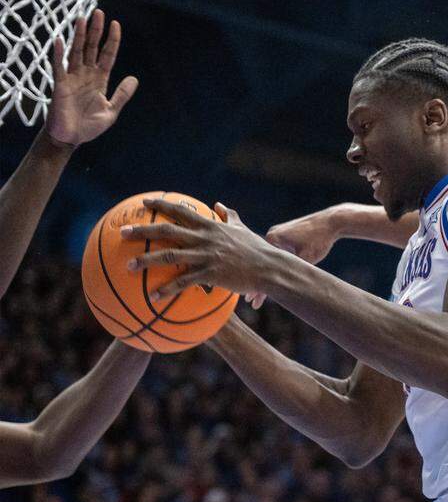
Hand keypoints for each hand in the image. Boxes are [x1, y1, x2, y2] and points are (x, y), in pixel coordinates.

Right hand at [45, 9, 137, 146]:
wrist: (72, 138)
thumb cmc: (90, 126)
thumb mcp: (112, 110)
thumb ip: (122, 95)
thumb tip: (134, 78)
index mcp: (100, 80)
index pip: (107, 55)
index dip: (112, 40)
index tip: (116, 24)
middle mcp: (86, 75)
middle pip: (91, 48)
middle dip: (95, 31)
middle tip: (99, 12)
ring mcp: (73, 78)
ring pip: (76, 52)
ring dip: (79, 36)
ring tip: (82, 19)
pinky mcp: (60, 84)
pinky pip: (59, 67)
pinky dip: (58, 54)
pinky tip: (59, 40)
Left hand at [122, 200, 278, 299]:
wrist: (269, 267)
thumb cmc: (258, 249)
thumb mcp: (243, 229)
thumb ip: (230, 216)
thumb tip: (220, 204)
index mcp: (210, 226)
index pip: (181, 211)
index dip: (160, 206)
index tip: (144, 203)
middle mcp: (204, 238)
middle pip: (167, 231)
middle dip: (142, 231)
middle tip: (122, 233)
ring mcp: (206, 256)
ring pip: (169, 256)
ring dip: (146, 261)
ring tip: (128, 267)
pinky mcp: (210, 274)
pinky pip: (183, 282)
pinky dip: (167, 289)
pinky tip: (153, 297)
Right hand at [245, 206, 344, 308]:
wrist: (331, 221)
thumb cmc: (319, 240)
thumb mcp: (305, 259)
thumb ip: (291, 272)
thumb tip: (281, 289)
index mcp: (272, 239)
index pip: (262, 269)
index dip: (259, 287)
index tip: (253, 301)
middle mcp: (271, 234)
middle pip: (262, 264)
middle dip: (258, 283)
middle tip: (251, 302)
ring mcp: (276, 234)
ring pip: (268, 260)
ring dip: (266, 274)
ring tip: (257, 292)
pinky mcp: (284, 235)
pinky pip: (275, 254)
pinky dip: (274, 265)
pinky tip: (270, 277)